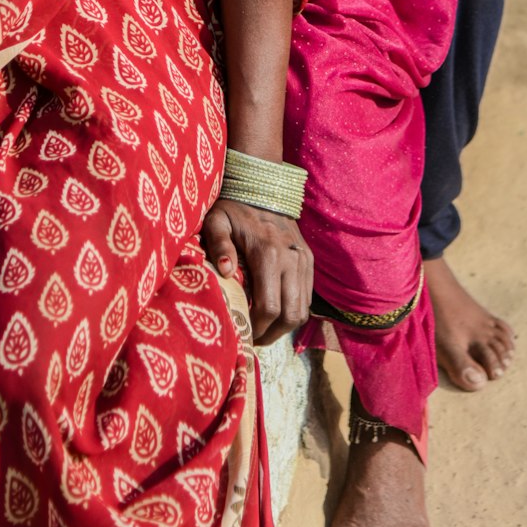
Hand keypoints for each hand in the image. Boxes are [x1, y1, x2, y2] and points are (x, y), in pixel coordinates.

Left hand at [202, 197, 312, 344]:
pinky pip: (308, 296)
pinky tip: (277, 312)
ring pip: (303, 309)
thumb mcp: (217, 221)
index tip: (244, 334)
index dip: (257, 327)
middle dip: (273, 334)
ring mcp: (304, 260)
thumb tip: (226, 271)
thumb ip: (218, 245)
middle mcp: (291, 259)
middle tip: (255, 339)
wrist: (263, 187)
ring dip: (285, 326)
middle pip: (290, 315)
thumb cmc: (233, 208)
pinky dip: (295, 310)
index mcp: (268, 253)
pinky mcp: (309, 259)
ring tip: (265, 330)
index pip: (269, 307)